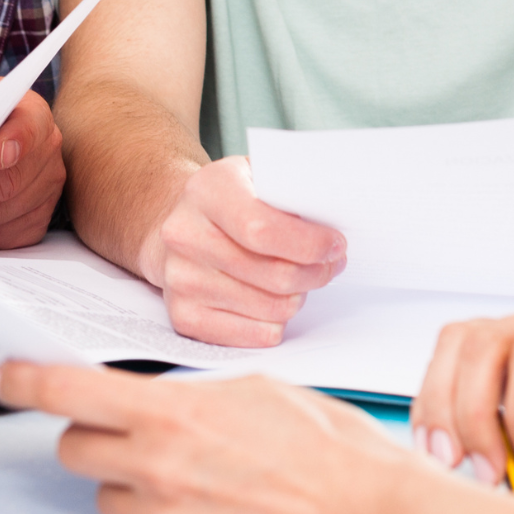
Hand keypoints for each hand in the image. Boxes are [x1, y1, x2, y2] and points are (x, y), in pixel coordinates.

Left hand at [0, 361, 408, 513]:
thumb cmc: (328, 449)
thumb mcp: (255, 391)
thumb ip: (186, 397)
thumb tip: (152, 403)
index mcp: (171, 416)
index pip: (69, 393)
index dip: (27, 380)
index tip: (6, 373)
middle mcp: (156, 470)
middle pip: (77, 450)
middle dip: (98, 437)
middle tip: (144, 434)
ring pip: (110, 497)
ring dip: (136, 484)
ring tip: (200, 478)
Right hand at [135, 157, 345, 346]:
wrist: (178, 222)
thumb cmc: (231, 201)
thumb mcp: (256, 177)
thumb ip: (290, 194)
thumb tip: (333, 226)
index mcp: (207, 191)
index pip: (262, 229)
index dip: (310, 244)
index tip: (335, 245)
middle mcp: (185, 235)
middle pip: (274, 275)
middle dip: (316, 273)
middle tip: (328, 264)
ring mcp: (180, 279)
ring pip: (271, 309)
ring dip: (297, 297)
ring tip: (296, 279)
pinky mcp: (183, 315)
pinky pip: (254, 335)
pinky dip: (275, 322)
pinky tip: (273, 300)